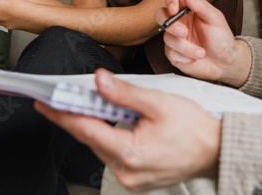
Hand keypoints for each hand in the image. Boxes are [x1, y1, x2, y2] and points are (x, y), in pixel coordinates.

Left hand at [36, 69, 220, 190]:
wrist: (217, 150)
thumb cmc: (194, 128)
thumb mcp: (158, 102)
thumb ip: (125, 93)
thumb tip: (99, 81)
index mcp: (130, 153)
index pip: (86, 130)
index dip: (63, 114)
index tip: (44, 103)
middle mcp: (126, 172)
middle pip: (90, 139)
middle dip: (76, 117)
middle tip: (60, 98)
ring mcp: (130, 179)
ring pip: (100, 147)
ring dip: (94, 126)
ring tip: (87, 104)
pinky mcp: (135, 179)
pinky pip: (113, 155)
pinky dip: (108, 137)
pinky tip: (110, 122)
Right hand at [158, 0, 251, 87]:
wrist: (223, 62)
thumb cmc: (221, 38)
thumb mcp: (215, 19)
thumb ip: (201, 5)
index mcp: (188, 9)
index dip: (170, 0)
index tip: (174, 10)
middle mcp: (179, 21)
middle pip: (160, 15)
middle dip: (170, 25)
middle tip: (183, 33)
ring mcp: (174, 37)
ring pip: (167, 37)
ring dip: (186, 47)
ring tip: (201, 52)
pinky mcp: (173, 52)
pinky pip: (170, 53)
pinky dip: (185, 57)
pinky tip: (195, 57)